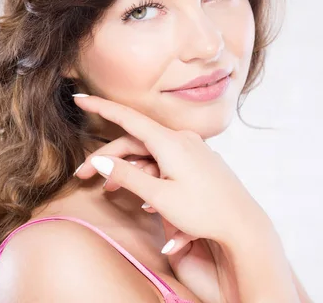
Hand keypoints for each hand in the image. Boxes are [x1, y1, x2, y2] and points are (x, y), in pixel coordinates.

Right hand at [72, 93, 267, 243]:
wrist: (243, 224)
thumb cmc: (204, 212)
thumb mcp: (160, 197)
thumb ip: (128, 176)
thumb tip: (102, 162)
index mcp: (170, 142)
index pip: (127, 118)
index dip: (101, 107)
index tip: (79, 97)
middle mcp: (182, 140)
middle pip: (135, 141)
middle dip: (108, 157)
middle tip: (84, 176)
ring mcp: (192, 150)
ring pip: (150, 153)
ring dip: (128, 169)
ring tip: (110, 191)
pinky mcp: (198, 162)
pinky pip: (165, 162)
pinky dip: (149, 174)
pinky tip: (143, 197)